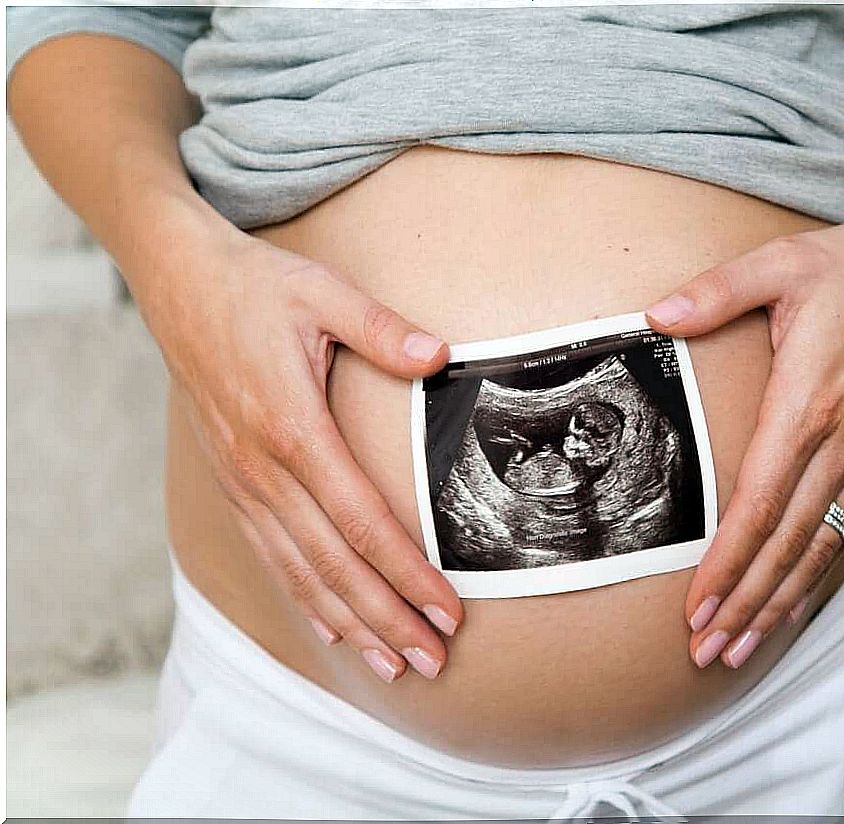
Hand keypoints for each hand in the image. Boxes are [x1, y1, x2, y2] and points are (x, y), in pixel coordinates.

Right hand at [136, 226, 462, 681]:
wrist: (179, 283)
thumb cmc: (257, 287)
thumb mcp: (324, 293)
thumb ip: (384, 330)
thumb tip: (439, 356)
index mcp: (294, 429)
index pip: (363, 523)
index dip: (408, 574)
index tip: (448, 611)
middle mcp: (264, 471)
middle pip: (335, 565)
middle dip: (387, 619)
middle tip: (434, 660)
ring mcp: (243, 483)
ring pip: (301, 572)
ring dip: (351, 624)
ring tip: (393, 662)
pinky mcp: (233, 483)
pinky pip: (271, 555)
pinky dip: (304, 598)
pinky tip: (332, 629)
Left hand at [646, 194, 843, 669]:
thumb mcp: (781, 264)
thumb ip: (714, 294)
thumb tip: (653, 315)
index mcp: (809, 402)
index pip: (759, 503)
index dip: (727, 562)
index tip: (696, 607)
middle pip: (787, 544)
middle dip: (744, 603)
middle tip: (705, 652)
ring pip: (820, 549)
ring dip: (779, 603)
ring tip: (741, 649)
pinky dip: (819, 576)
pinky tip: (795, 604)